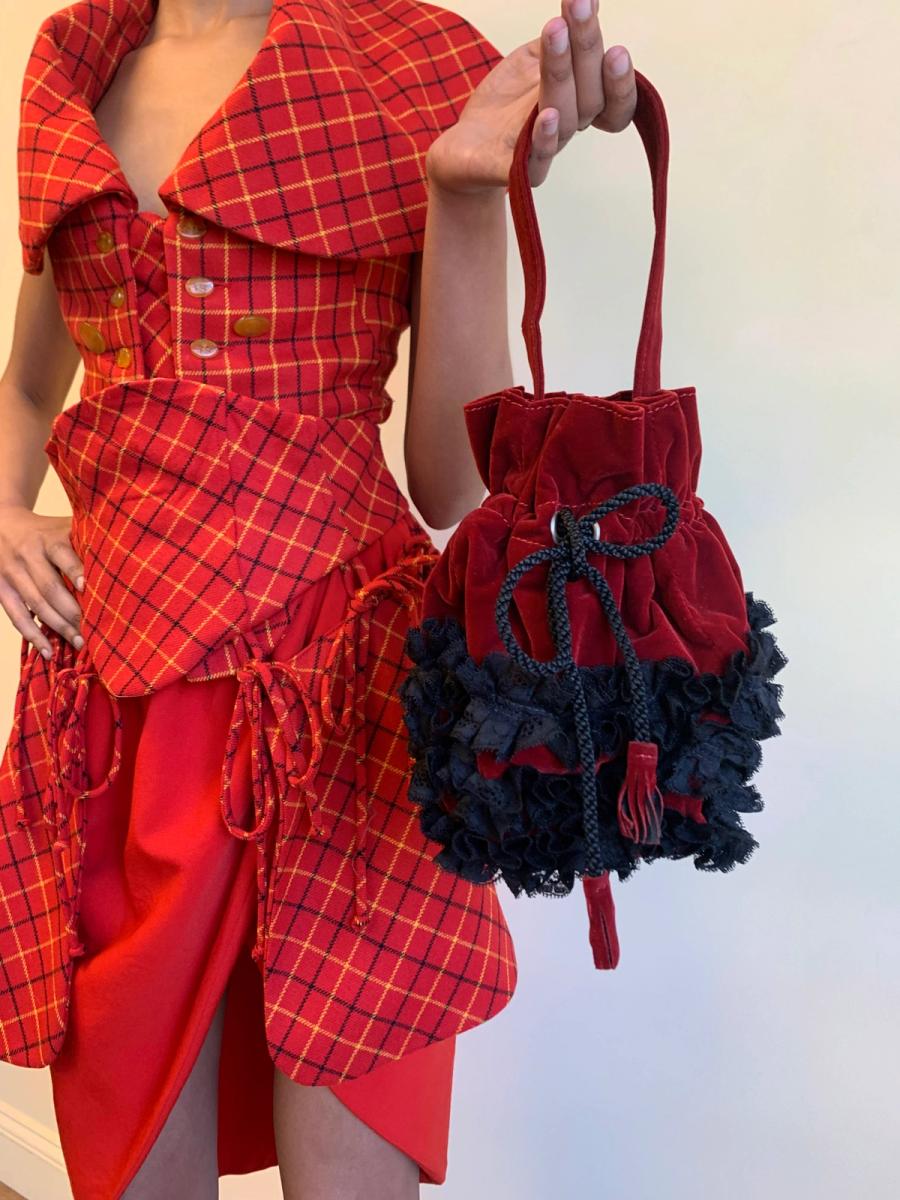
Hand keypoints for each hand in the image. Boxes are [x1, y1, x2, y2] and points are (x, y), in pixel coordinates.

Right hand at [0, 505, 83, 657]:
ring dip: (58, 627)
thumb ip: (86, 540)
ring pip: (35, 604)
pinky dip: (32, 635)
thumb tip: (126, 559)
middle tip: (94, 629)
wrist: (2, 525)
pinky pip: (16, 616)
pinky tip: (49, 652)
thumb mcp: (64, 527)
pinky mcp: (1, 589)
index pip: (62, 554)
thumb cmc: (47, 531)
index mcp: (48, 538)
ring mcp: (12, 573)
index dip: (75, 571)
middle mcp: (28, 555)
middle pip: (50, 587)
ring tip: (80, 643)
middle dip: (72, 611)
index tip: (89, 589)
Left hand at [425, 0, 637, 194]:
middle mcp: (567, 127)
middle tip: (580, 5)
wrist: (464, 145)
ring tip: (556, 31)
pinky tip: (547, 114)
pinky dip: (544, 138)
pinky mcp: (514, 171)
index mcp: (579, 103)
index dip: (621, 80)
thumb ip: (560, 38)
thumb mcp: (531, 59)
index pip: (614, 100)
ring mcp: (542, 150)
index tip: (618, 45)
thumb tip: (586, 0)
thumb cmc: (504, 103)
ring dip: (562, 74)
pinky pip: (535, 161)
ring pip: (566, 119)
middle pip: (591, 98)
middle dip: (586, 49)